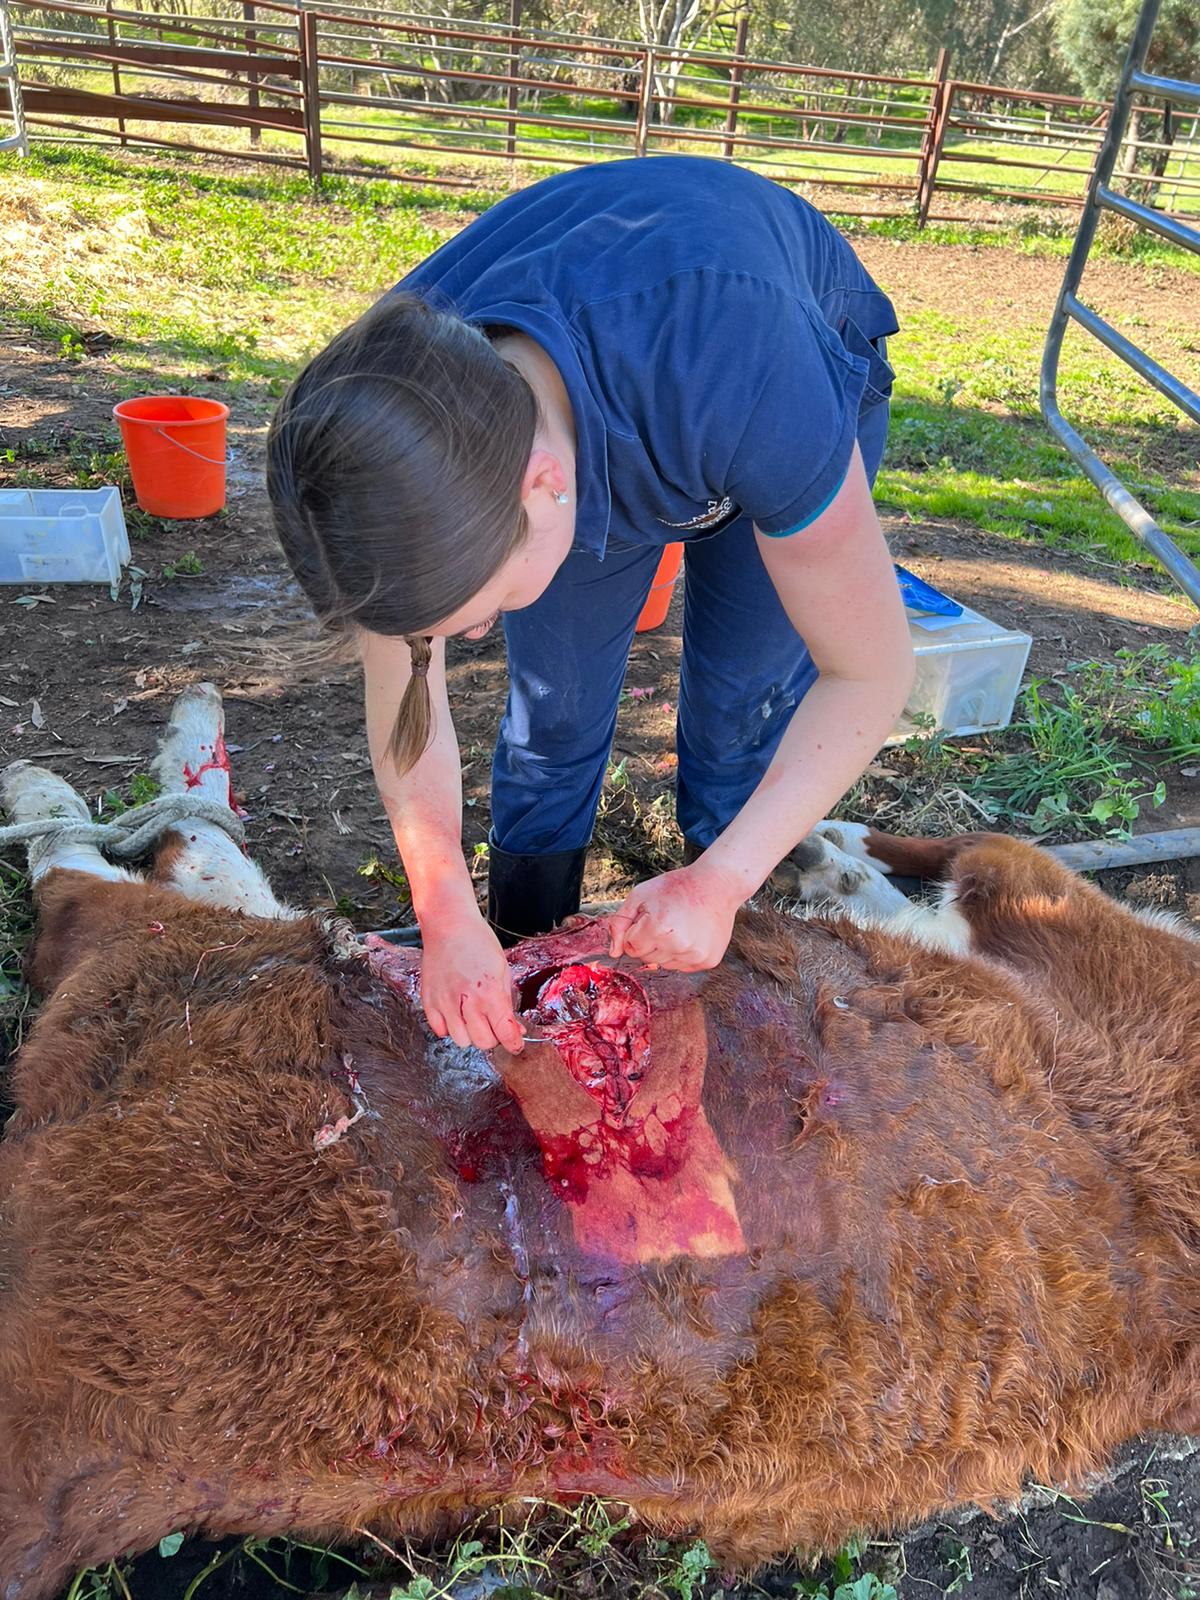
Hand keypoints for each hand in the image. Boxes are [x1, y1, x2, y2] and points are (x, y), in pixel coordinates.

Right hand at [419, 905, 525, 1053]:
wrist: (449, 925)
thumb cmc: (478, 942)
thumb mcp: (503, 969)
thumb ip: (507, 1002)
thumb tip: (514, 1028)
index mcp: (490, 991)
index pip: (505, 1032)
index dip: (514, 1043)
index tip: (516, 1045)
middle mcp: (466, 1000)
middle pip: (483, 1042)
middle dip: (493, 1037)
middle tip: (493, 1023)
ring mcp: (444, 1002)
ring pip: (461, 1040)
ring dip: (470, 1033)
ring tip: (472, 1015)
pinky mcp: (429, 1001)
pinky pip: (440, 1030)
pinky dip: (449, 1027)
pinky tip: (455, 1012)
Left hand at [609, 858, 744, 972]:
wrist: (716, 885)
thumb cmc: (676, 887)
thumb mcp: (640, 896)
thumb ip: (620, 923)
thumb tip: (614, 953)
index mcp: (657, 927)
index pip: (631, 948)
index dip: (637, 932)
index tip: (650, 917)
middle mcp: (678, 945)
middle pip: (647, 959)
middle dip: (650, 942)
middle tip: (666, 920)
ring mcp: (695, 955)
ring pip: (664, 965)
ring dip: (666, 949)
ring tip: (680, 927)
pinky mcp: (708, 960)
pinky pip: (683, 967)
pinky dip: (683, 954)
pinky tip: (692, 934)